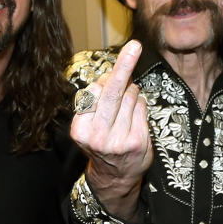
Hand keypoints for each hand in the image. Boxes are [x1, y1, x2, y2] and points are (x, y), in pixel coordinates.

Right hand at [70, 40, 152, 219]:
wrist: (114, 177)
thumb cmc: (101, 141)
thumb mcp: (89, 124)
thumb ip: (97, 100)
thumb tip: (115, 74)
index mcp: (80, 129)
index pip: (94, 92)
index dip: (106, 80)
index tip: (119, 62)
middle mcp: (97, 136)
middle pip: (114, 92)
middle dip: (124, 66)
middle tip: (135, 46)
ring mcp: (119, 140)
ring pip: (131, 97)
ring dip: (132, 94)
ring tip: (125, 110)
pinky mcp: (137, 142)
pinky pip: (142, 107)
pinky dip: (140, 105)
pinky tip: (134, 117)